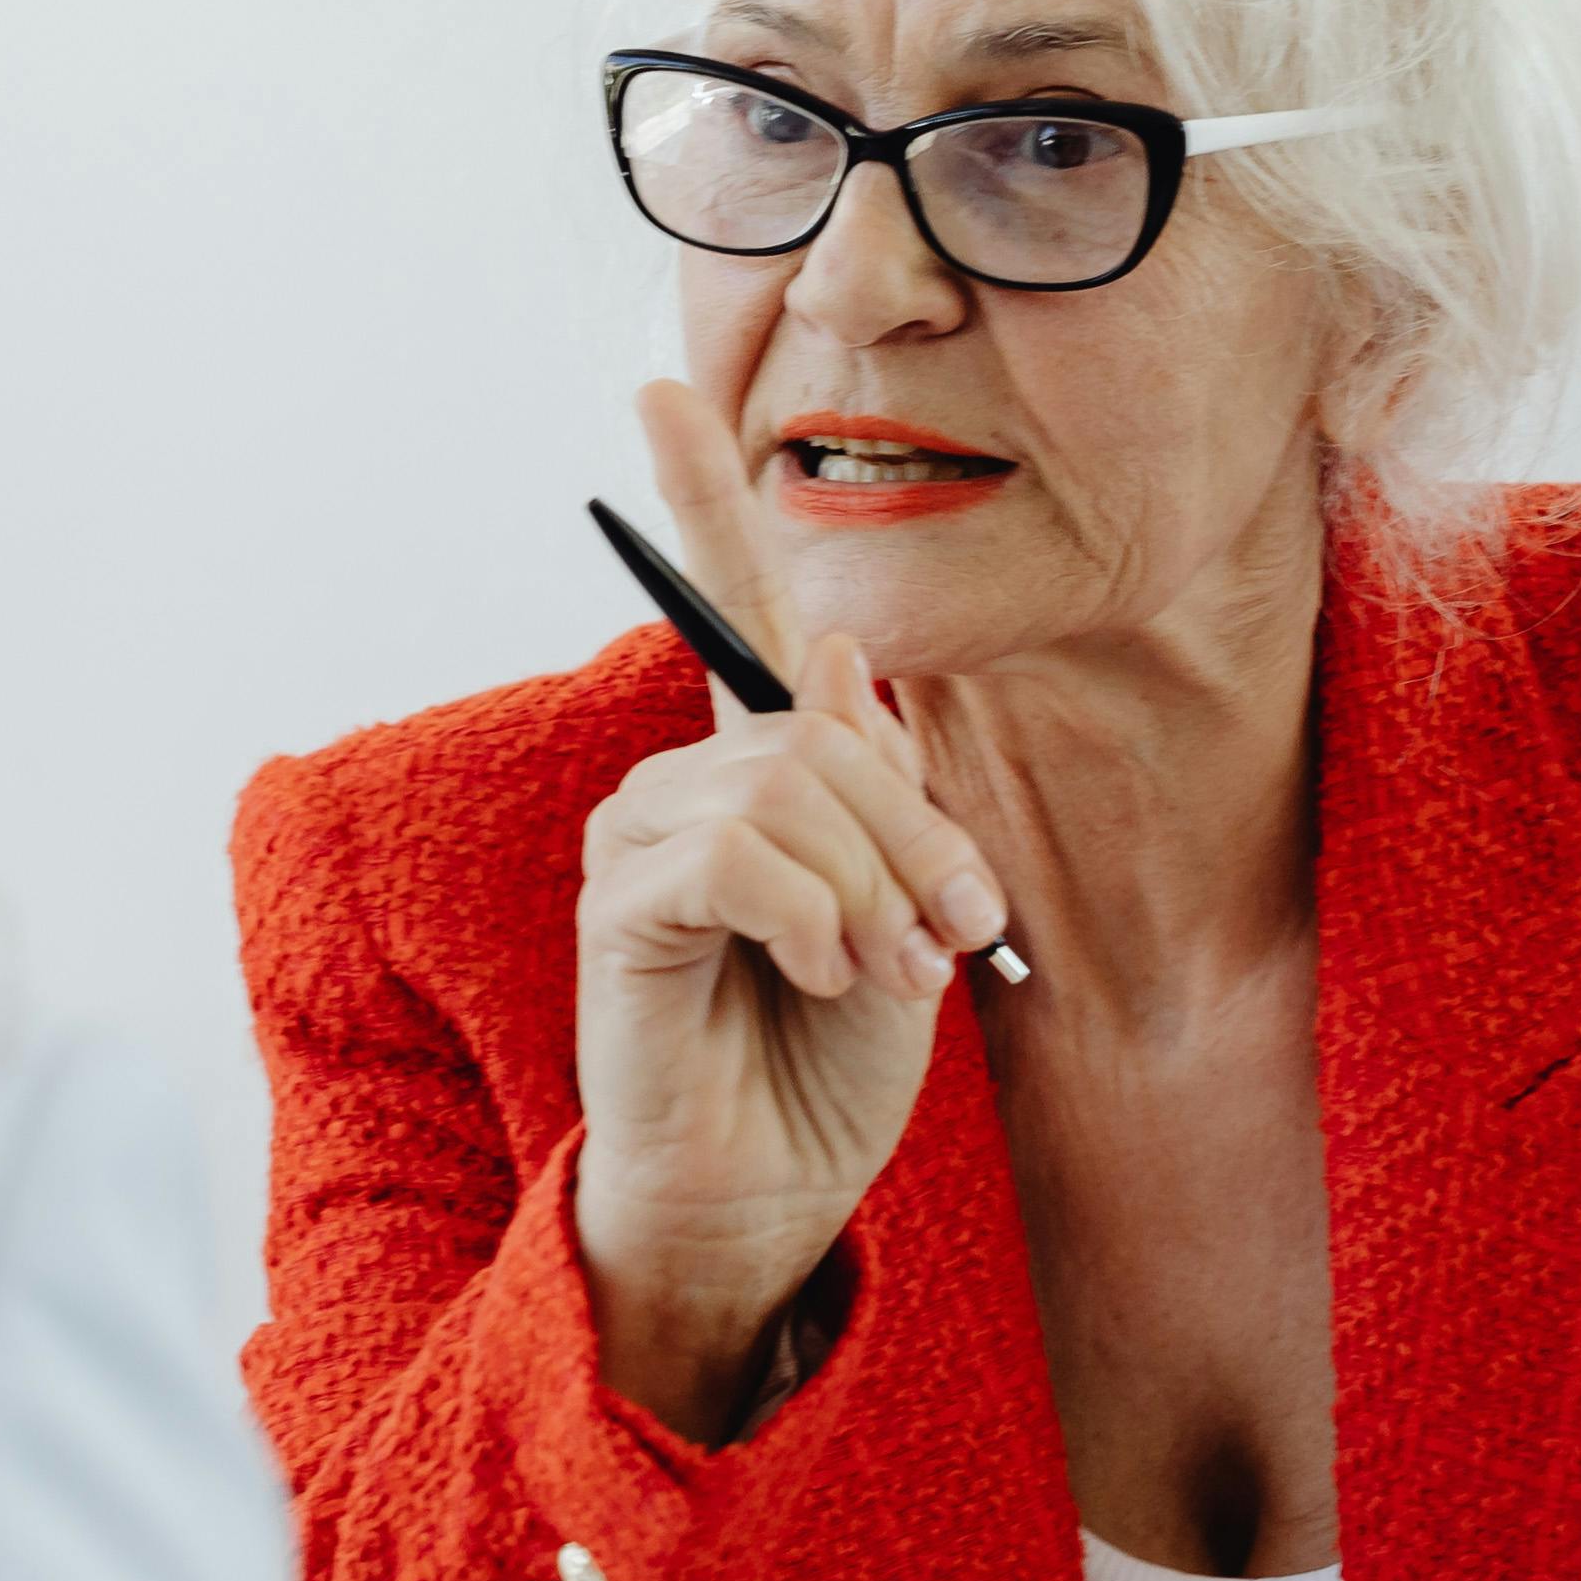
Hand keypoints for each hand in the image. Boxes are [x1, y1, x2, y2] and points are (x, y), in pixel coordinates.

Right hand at [570, 381, 1014, 1439]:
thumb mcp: (900, 907)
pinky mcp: (624, 908)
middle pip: (825, 724)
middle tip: (956, 939)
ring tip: (890, 977)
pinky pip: (738, 854)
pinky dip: (815, 918)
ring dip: (879, 889)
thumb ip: (874, 784)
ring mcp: (642, 838)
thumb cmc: (827, 1062)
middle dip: (920, 831)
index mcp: (753, 770)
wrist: (767, 1196)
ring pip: (793, 784)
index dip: (697, 492)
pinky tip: (826, 977)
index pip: (723, 607)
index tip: (661, 384)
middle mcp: (682, 783)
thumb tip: (832, 645)